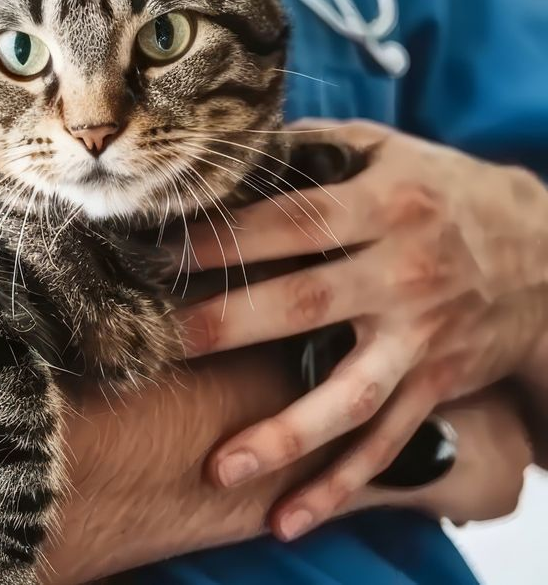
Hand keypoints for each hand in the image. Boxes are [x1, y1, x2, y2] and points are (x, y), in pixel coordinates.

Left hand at [174, 120, 547, 538]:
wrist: (546, 253)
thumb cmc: (444, 192)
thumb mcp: (388, 151)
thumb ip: (311, 149)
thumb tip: (227, 148)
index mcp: (385, 206)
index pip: (292, 222)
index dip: (226, 239)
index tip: (157, 254)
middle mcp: (402, 275)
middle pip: (306, 305)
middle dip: (229, 326)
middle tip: (161, 344)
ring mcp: (420, 339)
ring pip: (348, 397)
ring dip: (283, 436)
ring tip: (219, 468)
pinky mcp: (433, 387)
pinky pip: (384, 445)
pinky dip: (340, 486)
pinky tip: (288, 517)